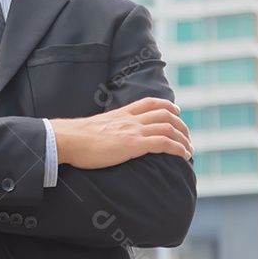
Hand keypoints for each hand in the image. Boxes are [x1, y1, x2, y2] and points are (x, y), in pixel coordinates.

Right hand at [49, 97, 191, 169]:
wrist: (67, 140)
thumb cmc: (75, 138)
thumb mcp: (94, 127)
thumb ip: (105, 129)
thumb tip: (104, 138)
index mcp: (121, 114)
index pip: (149, 102)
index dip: (167, 106)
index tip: (176, 112)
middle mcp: (130, 119)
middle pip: (165, 113)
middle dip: (181, 124)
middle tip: (187, 137)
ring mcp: (133, 130)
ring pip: (169, 127)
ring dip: (184, 139)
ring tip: (189, 149)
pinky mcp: (134, 144)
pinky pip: (164, 143)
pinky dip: (178, 148)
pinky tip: (184, 156)